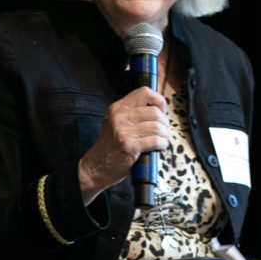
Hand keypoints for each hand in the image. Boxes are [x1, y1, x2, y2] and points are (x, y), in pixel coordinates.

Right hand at [78, 86, 169, 204]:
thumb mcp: (115, 123)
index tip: (162, 111)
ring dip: (164, 136)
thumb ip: (132, 114)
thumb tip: (158, 110)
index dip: (159, 100)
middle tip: (162, 132)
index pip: (144, 92)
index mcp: (118, 108)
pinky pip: (156, 141)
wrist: (95, 167)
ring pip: (157, 127)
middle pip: (155, 111)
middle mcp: (120, 116)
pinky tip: (158, 148)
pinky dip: (162, 145)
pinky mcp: (129, 146)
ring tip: (161, 141)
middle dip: (164, 123)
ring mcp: (124, 131)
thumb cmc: (109, 147)